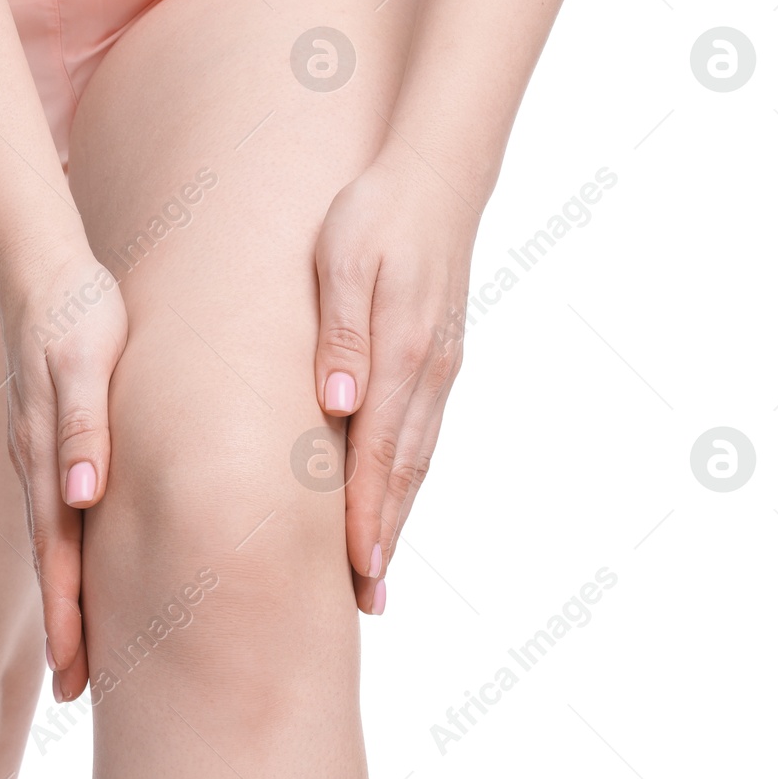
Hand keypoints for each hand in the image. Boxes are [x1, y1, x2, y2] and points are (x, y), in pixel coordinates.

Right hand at [0, 243, 128, 700]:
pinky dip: (66, 552)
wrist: (43, 266)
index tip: (73, 675)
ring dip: (64, 595)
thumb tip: (80, 499)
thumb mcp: (82, 363)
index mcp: (47, 457)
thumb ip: (82, 429)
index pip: (58, 554)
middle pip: (52, 560)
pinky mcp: (51, 437)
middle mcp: (38, 465)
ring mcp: (39, 453)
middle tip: (76, 692)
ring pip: (53, 541)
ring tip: (76, 649)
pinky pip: (58, 510)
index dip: (66, 616)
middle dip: (63, 626)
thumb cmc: (76, 313)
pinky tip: (79, 565)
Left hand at [312, 146, 477, 614]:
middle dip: (385, 537)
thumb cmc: (374, 213)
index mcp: (401, 353)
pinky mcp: (439, 360)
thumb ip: (341, 331)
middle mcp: (428, 373)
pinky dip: (408, 478)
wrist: (436, 177)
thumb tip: (337, 404)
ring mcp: (439, 369)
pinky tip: (392, 500)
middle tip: (368, 601)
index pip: (379, 453)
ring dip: (398, 516)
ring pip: (418, 459)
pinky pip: (423, 434)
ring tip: (376, 572)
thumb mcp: (344, 258)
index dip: (366, 516)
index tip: (355, 570)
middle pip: (404, 472)